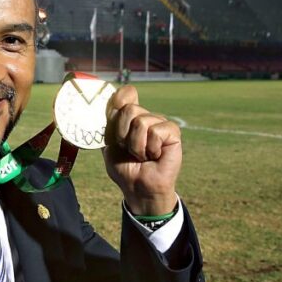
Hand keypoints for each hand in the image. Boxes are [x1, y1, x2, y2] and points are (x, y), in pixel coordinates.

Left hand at [102, 85, 181, 215]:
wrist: (137, 187)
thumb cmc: (124, 167)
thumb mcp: (109, 142)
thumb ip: (110, 120)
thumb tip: (117, 97)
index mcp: (129, 117)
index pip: (125, 94)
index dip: (118, 102)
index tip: (115, 124)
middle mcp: (145, 116)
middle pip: (129, 109)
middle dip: (122, 134)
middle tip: (128, 149)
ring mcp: (160, 123)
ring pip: (141, 121)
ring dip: (136, 145)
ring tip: (141, 155)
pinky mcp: (172, 133)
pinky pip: (155, 131)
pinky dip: (150, 148)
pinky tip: (154, 156)